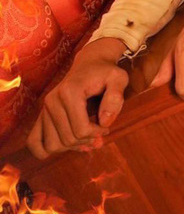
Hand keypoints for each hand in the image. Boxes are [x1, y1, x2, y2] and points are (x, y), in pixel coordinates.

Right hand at [27, 38, 127, 158]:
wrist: (89, 64)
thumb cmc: (106, 73)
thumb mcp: (119, 79)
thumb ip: (115, 98)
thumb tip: (105, 123)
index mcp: (70, 92)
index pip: (81, 130)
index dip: (97, 134)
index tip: (106, 127)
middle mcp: (52, 100)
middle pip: (67, 139)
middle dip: (86, 141)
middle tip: (99, 133)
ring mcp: (44, 108)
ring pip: (52, 145)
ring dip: (71, 147)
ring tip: (86, 138)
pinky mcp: (41, 114)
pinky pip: (34, 142)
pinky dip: (49, 150)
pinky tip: (68, 144)